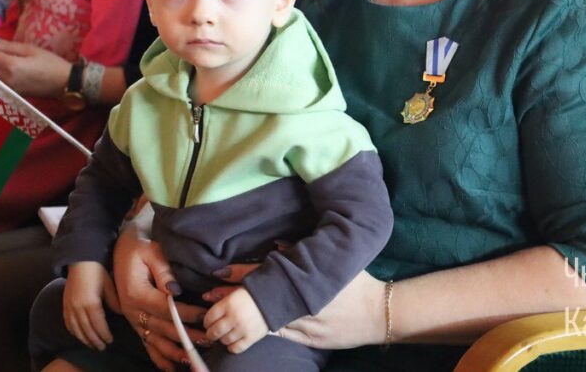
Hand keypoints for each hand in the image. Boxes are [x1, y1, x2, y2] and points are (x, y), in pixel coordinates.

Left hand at [0, 39, 70, 97]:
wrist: (64, 83)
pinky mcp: (13, 94)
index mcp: (11, 66)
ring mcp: (9, 88)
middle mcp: (6, 79)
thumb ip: (9, 46)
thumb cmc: (51, 63)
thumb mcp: (31, 49)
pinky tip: (10, 71)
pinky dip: (0, 76)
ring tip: (1, 61)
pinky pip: (0, 83)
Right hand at [64, 262, 118, 349]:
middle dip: (95, 340)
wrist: (80, 260)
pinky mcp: (64, 304)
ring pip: (76, 329)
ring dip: (84, 339)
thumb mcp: (109, 284)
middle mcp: (77, 307)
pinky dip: (74, 332)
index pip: (98, 324)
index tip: (110, 341)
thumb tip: (121, 315)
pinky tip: (80, 335)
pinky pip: (68, 323)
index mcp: (90, 302)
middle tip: (103, 347)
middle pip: (86, 330)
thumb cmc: (98, 270)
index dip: (104, 334)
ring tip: (93, 345)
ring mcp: (69, 306)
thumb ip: (114, 301)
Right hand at [112, 222, 205, 370]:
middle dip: (186, 336)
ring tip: (193, 358)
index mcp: (136, 293)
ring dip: (174, 351)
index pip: (165, 308)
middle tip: (209, 339)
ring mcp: (133, 318)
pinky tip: (171, 367)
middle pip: (163, 327)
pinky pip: (146, 343)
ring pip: (155, 340)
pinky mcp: (135, 322)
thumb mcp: (151, 252)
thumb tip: (176, 290)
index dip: (186, 314)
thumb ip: (164, 271)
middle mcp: (132, 310)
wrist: (121, 248)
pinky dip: (158, 356)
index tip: (205, 316)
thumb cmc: (139, 247)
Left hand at [204, 288, 267, 353]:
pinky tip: (233, 341)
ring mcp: (243, 328)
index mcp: (229, 303)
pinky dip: (232, 347)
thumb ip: (221, 292)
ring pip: (224, 340)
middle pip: (214, 332)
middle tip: (213, 332)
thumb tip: (205, 296)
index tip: (209, 323)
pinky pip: (236, 348)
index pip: (209, 318)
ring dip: (222, 339)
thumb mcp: (236, 288)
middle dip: (211, 333)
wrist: (275, 298)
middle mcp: (234, 317)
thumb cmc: (254, 293)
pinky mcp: (252, 337)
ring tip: (226, 334)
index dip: (207, 322)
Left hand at [205, 266, 386, 349]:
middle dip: (231, 300)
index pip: (265, 276)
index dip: (239, 275)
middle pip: (258, 300)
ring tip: (215, 320)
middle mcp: (299, 304)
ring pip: (263, 321)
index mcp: (304, 282)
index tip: (217, 273)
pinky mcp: (307, 339)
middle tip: (206, 299)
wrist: (378, 314)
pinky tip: (243, 333)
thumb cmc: (358, 284)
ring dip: (240, 320)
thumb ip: (304, 254)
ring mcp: (302, 324)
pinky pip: (278, 333)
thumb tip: (277, 246)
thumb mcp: (333, 262)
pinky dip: (259, 332)